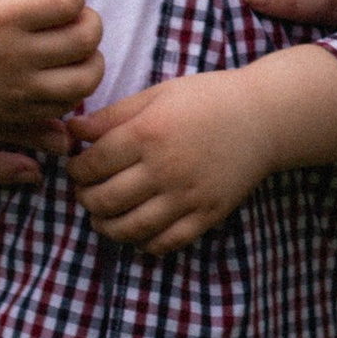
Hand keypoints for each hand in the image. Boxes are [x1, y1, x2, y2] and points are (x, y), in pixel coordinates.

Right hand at [0, 0, 103, 139]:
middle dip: (89, 21)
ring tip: (75, 46)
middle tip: (74, 17)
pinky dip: (74, 88)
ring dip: (91, 58)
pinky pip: (65, 106)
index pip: (69, 1)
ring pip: (85, 79)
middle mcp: (12, 56)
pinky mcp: (14, 112)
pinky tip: (60, 71)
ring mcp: (15, 90)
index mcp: (2, 16)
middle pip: (84, 39)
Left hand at [66, 70, 280, 256]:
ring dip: (106, 226)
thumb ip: (113, 115)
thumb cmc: (207, 98)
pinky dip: (143, 243)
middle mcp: (164, 169)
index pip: (92, 164)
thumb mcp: (158, 94)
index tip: (76, 167)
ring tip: (102, 215)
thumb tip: (72, 131)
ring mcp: (187, 197)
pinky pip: (165, 243)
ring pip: (130, 229)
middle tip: (85, 192)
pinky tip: (137, 231)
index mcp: (148, 133)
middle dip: (85, 199)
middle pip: (105, 200)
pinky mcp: (206, 215)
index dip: (75, 169)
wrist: (264, 117)